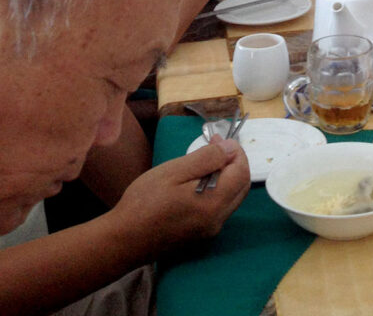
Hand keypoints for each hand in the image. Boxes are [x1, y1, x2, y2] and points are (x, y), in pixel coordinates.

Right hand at [114, 139, 249, 256]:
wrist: (123, 240)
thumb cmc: (145, 202)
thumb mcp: (174, 171)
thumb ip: (207, 158)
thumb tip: (231, 148)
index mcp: (214, 203)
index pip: (242, 172)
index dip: (235, 151)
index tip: (217, 139)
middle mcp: (218, 220)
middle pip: (241, 186)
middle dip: (233, 162)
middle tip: (213, 146)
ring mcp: (210, 230)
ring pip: (232, 197)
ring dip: (226, 176)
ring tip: (202, 162)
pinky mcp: (201, 235)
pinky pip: (220, 207)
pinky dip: (217, 190)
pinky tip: (196, 182)